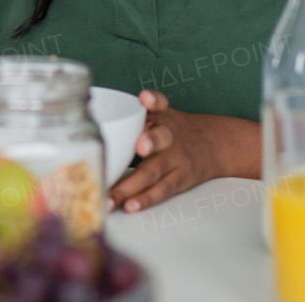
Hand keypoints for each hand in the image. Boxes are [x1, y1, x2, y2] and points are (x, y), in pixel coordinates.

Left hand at [107, 90, 259, 213]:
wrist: (214, 144)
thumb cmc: (172, 130)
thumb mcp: (159, 115)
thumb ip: (131, 119)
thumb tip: (90, 133)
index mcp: (161, 116)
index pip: (159, 103)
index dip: (153, 100)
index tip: (145, 99)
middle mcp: (168, 136)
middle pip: (160, 138)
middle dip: (149, 142)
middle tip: (138, 147)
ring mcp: (176, 159)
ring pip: (153, 171)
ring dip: (130, 185)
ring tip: (111, 197)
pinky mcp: (180, 179)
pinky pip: (162, 190)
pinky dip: (145, 199)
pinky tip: (129, 206)